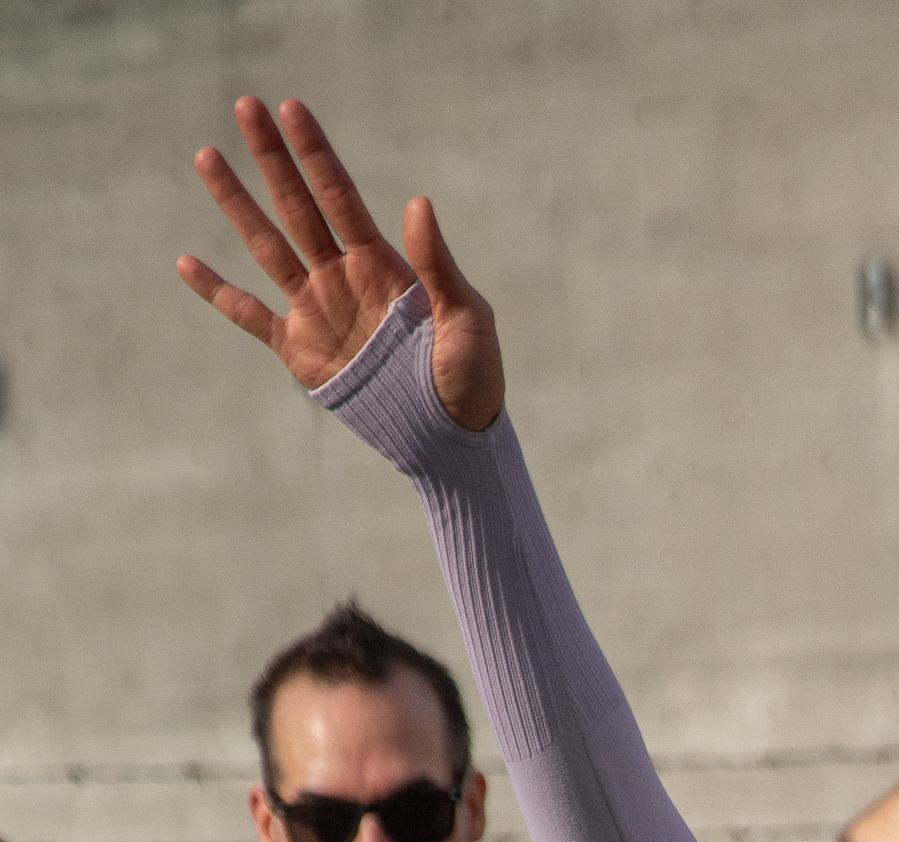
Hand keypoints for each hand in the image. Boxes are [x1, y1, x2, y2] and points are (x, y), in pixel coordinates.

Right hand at [178, 95, 504, 430]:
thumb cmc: (472, 379)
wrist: (453, 439)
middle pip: (297, 206)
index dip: (315, 154)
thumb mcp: (467, 319)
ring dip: (237, 203)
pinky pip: (249, 315)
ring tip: (206, 155)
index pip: (339, 195)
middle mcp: (341, 277)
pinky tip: (185, 262)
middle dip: (271, 157)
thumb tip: (419, 203)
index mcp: (381, 265)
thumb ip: (439, 266)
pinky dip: (218, 292)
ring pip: (266, 246)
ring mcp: (317, 311)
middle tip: (245, 104)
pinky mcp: (300, 351)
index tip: (291, 108)